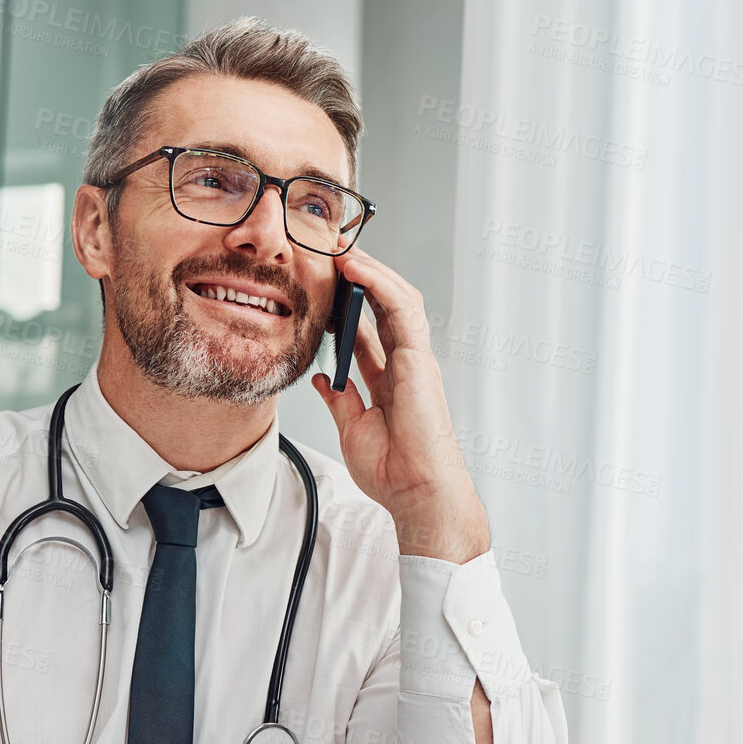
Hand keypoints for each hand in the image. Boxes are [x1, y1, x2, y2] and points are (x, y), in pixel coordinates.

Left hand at [311, 247, 490, 563]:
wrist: (418, 494)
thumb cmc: (395, 472)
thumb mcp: (353, 429)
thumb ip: (340, 400)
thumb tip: (323, 379)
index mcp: (391, 381)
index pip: (369, 329)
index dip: (348, 304)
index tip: (323, 286)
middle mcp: (406, 365)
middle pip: (384, 306)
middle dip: (362, 277)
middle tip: (332, 253)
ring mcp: (415, 360)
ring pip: (397, 298)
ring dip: (370, 271)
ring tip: (342, 250)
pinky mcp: (419, 360)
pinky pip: (401, 310)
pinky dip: (379, 284)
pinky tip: (356, 269)